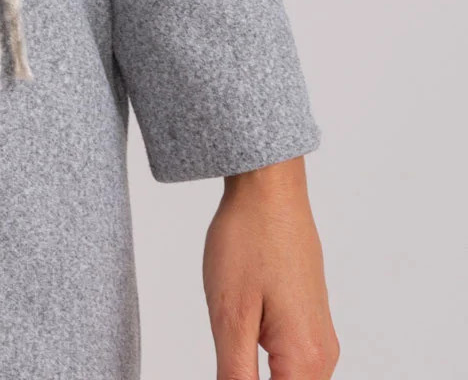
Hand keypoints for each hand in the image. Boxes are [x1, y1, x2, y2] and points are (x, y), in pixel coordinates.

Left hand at [203, 157, 338, 379]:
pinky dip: (268, 365)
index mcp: (307, 359)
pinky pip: (293, 362)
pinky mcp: (310, 320)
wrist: (269, 189)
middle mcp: (323, 355)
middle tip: (228, 353)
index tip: (228, 367)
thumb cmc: (249, 240)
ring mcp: (320, 336)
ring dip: (260, 375)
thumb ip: (236, 375)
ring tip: (232, 346)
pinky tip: (242, 341)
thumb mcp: (230, 316)